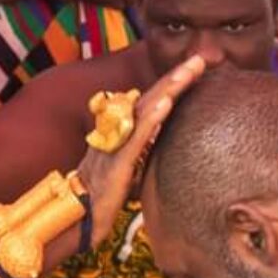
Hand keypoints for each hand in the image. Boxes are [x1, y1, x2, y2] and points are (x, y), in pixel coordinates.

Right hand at [75, 55, 206, 248]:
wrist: (78, 217)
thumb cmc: (103, 197)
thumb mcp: (130, 170)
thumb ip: (143, 152)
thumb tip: (161, 141)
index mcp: (124, 134)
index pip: (151, 103)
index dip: (172, 85)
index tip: (195, 70)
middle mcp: (118, 132)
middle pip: (150, 98)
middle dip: (176, 77)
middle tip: (199, 59)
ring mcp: (117, 145)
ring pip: (145, 109)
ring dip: (169, 88)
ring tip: (190, 70)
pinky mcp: (118, 162)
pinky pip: (137, 136)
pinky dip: (152, 117)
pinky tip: (167, 102)